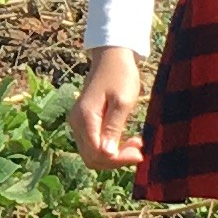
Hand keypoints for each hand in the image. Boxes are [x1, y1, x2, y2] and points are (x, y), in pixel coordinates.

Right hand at [70, 44, 144, 174]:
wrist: (111, 56)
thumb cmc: (120, 75)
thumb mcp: (123, 101)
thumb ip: (114, 128)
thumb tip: (107, 153)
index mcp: (85, 118)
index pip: (97, 153)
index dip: (118, 159)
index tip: (140, 152)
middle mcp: (76, 123)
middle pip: (92, 158)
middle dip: (116, 160)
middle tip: (139, 150)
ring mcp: (78, 123)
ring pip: (92, 154)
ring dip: (114, 155)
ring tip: (136, 144)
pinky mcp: (84, 122)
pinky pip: (94, 144)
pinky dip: (110, 147)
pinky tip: (127, 140)